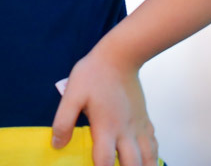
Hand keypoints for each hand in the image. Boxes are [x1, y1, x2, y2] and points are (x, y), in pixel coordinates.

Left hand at [50, 43, 159, 165]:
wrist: (121, 55)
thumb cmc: (94, 73)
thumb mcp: (72, 94)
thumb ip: (64, 121)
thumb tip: (57, 144)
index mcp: (106, 127)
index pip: (105, 161)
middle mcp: (126, 131)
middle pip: (133, 164)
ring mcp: (138, 126)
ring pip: (149, 157)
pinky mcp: (145, 120)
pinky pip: (153, 144)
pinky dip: (152, 156)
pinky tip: (146, 160)